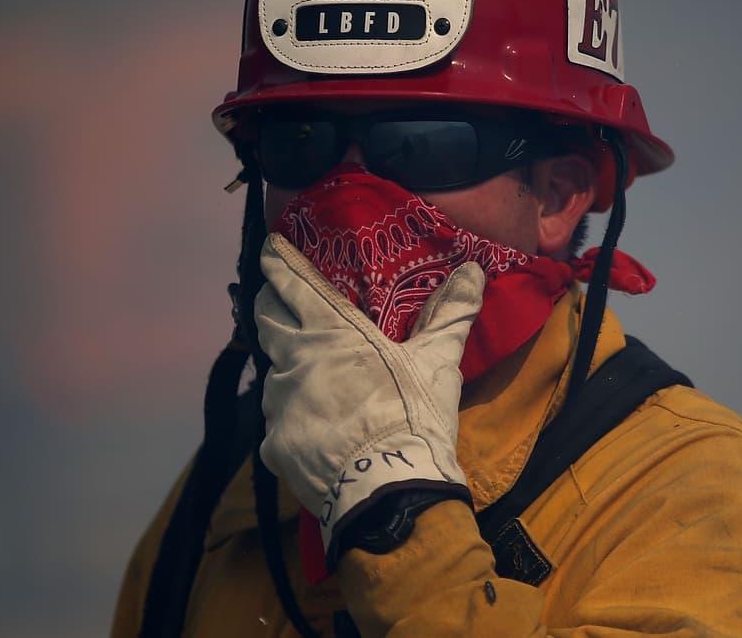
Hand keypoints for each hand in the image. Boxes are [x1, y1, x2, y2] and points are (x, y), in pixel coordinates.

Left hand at [254, 233, 483, 555]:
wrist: (389, 493)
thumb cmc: (412, 417)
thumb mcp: (436, 362)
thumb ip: (449, 314)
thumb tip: (473, 270)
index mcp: (331, 333)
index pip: (293, 284)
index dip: (278, 262)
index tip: (269, 247)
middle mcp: (294, 361)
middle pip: (268, 321)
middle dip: (271, 306)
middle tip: (279, 301)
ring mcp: (279, 404)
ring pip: (274, 374)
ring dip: (289, 369)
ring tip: (313, 379)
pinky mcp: (273, 446)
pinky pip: (278, 423)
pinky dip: (295, 420)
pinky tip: (318, 430)